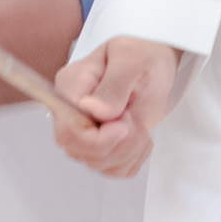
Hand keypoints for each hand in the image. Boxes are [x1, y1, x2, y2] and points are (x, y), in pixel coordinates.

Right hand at [53, 36, 179, 177]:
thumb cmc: (141, 52)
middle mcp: (71, 111)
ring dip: (129, 150)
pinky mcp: (102, 145)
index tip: (123, 125)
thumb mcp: (132, 58)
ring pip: (98, 164)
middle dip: (117, 145)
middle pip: (79, 151)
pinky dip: (133, 158)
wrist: (153, 63)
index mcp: (70, 86)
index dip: (97, 139)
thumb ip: (114, 84)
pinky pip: (114, 169)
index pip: (67, 130)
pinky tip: (138, 135)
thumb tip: (93, 109)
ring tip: (138, 123)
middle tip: (134, 119)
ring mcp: (85, 131)